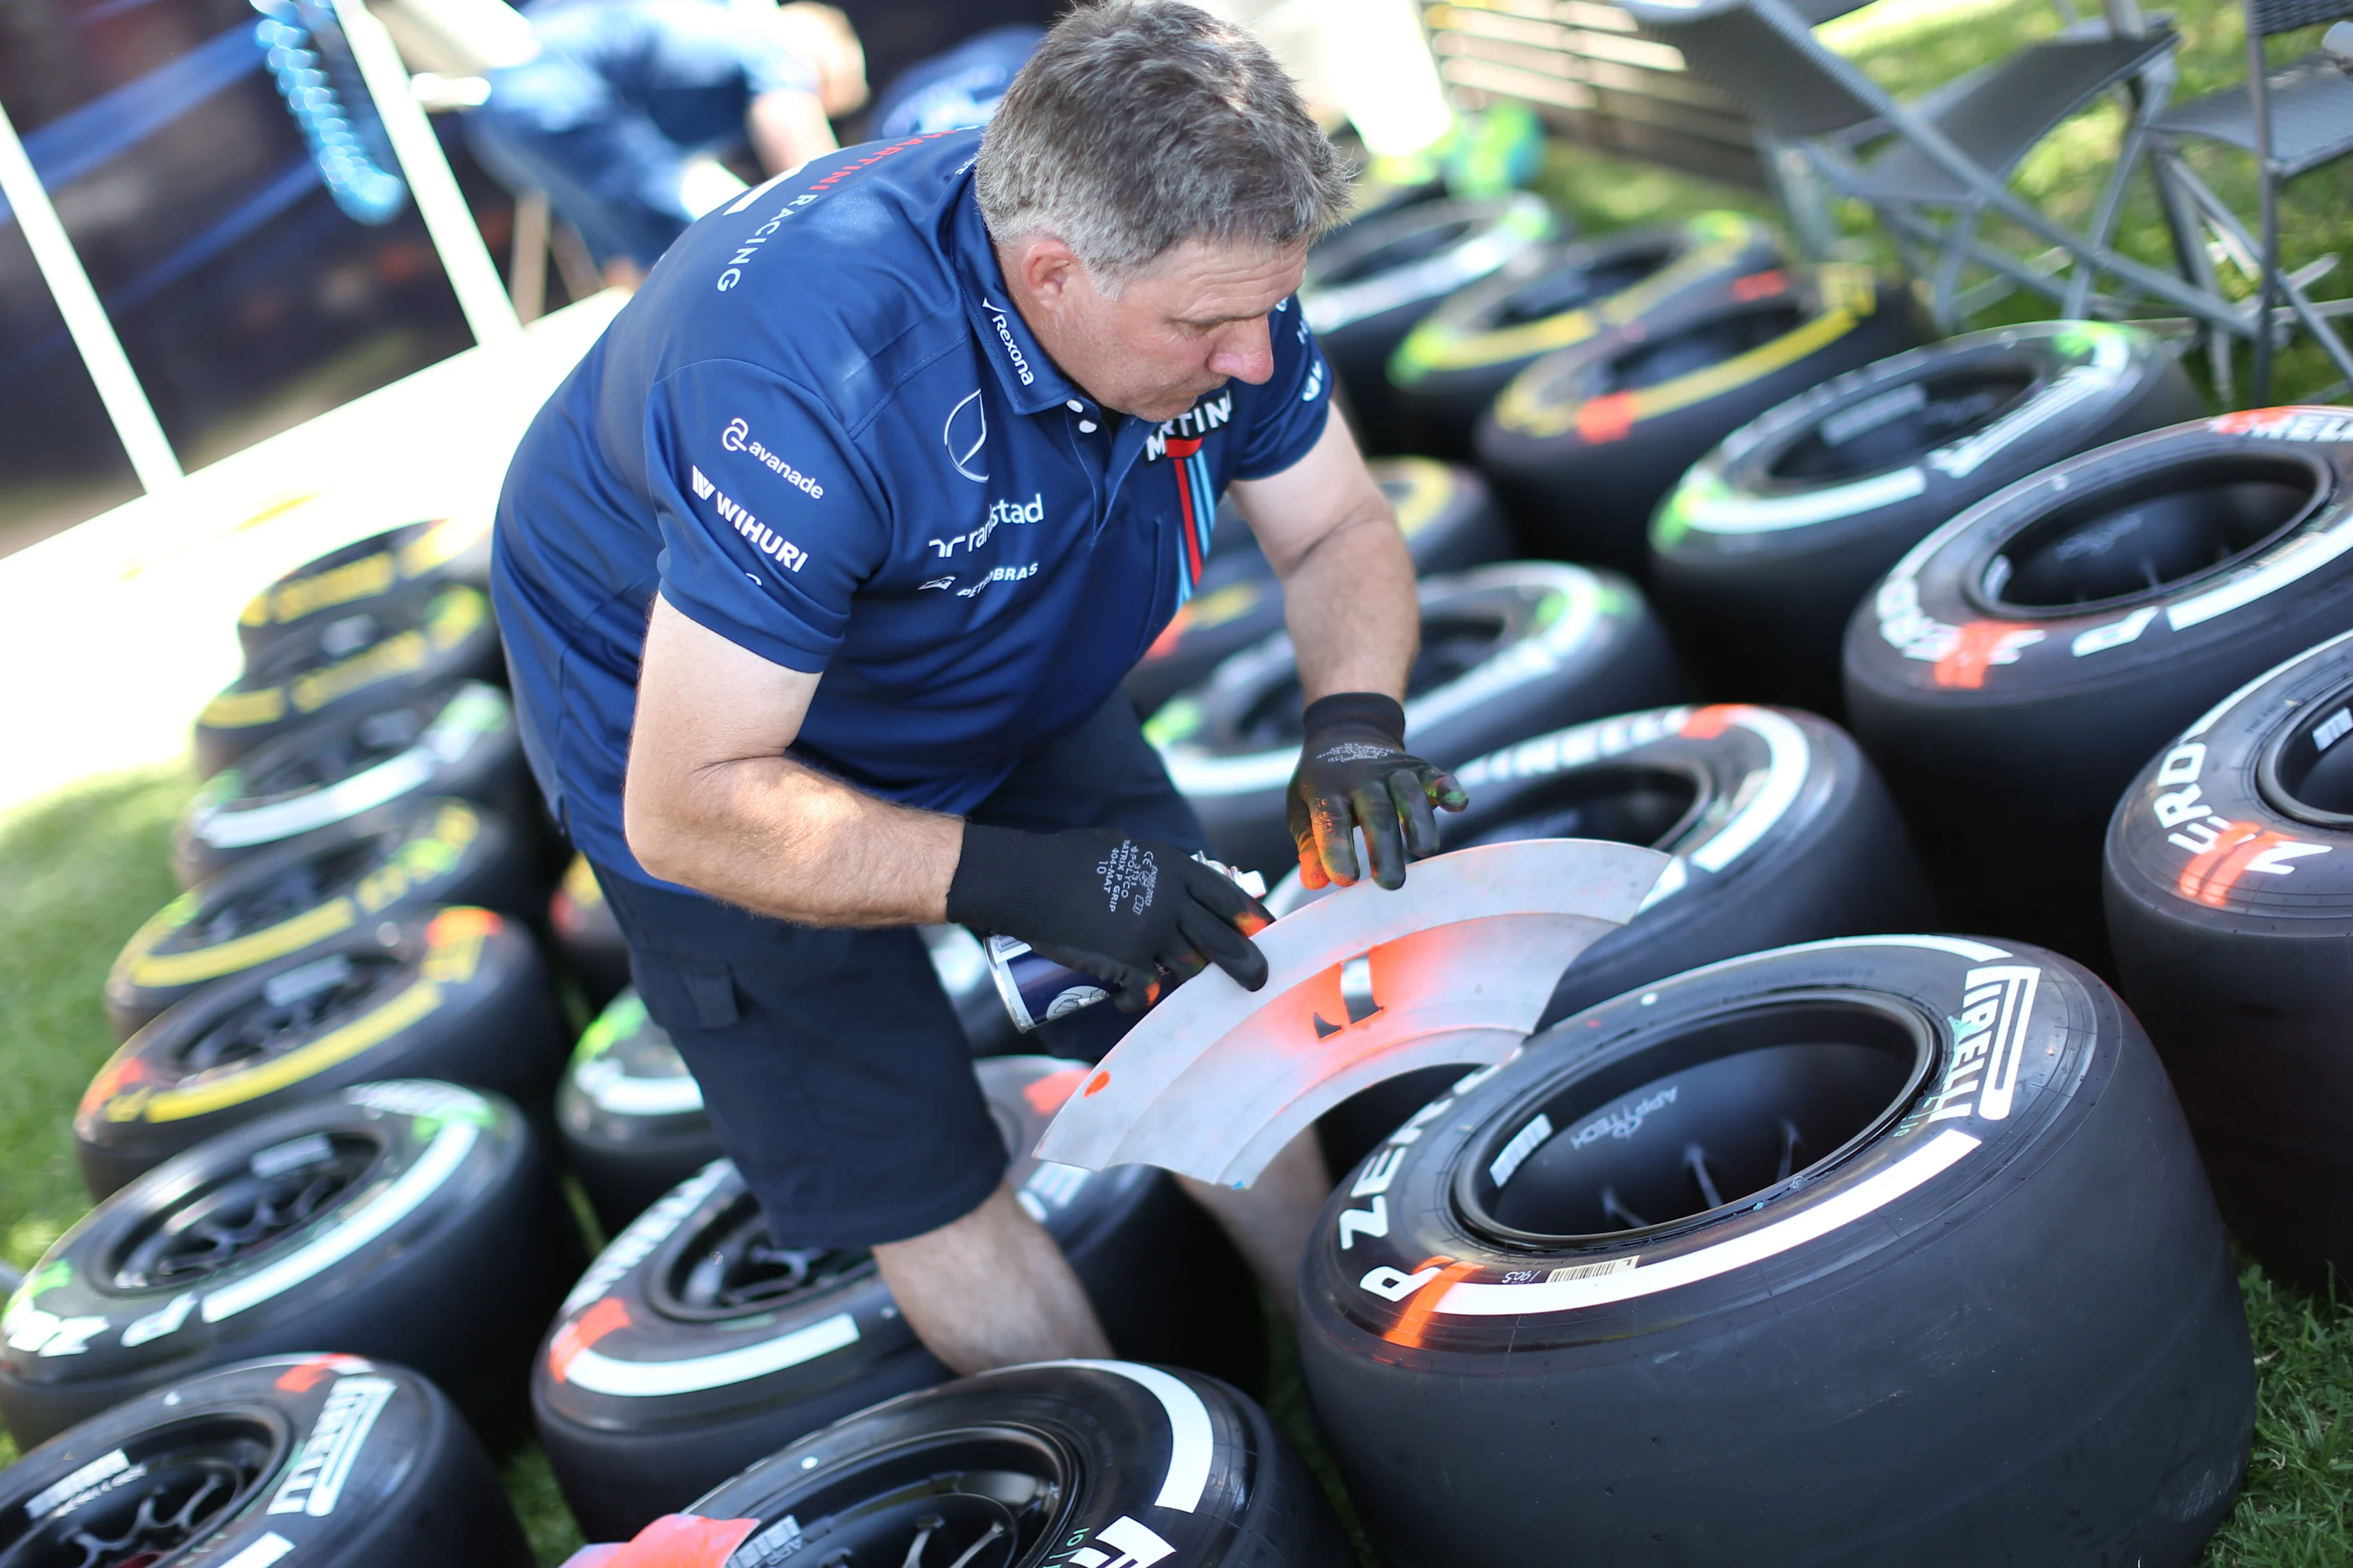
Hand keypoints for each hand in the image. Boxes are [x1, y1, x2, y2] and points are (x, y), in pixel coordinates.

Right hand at [947, 825, 1271, 1011]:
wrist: (1027, 882)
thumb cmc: (1068, 859)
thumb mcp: (1126, 849)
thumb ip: (1156, 870)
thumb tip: (1173, 883)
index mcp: (1173, 869)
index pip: (1228, 896)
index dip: (1252, 917)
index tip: (1268, 932)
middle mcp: (1169, 902)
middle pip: (1223, 940)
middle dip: (1246, 964)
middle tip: (1258, 980)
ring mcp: (1150, 935)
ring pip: (1189, 967)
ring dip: (1188, 979)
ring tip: (1185, 986)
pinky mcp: (1126, 964)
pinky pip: (1148, 991)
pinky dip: (1141, 1000)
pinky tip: (1130, 1001)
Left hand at [1288, 692, 1466, 891]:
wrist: (1346, 733)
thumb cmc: (1323, 786)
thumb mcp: (1302, 809)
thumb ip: (1309, 845)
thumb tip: (1315, 882)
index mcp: (1326, 789)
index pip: (1331, 820)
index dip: (1336, 849)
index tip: (1345, 880)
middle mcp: (1360, 777)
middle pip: (1376, 812)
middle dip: (1384, 847)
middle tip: (1390, 883)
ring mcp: (1391, 770)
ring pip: (1408, 793)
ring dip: (1419, 821)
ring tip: (1425, 851)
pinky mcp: (1418, 767)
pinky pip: (1434, 775)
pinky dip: (1448, 787)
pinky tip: (1459, 805)